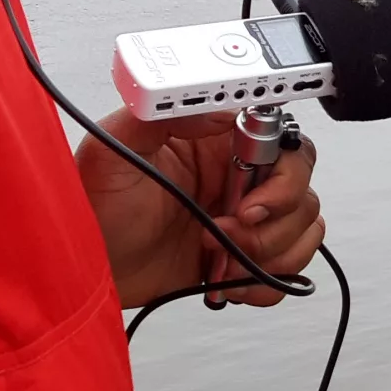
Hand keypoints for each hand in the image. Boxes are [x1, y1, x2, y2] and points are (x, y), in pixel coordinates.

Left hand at [75, 107, 323, 308]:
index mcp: (215, 142)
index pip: (280, 141)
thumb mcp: (112, 148)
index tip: (251, 203)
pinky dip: (266, 282)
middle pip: (301, 188)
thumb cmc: (94, 209)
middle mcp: (237, 177)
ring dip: (268, 253)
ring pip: (301, 229)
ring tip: (220, 260)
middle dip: (274, 221)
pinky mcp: (241, 258)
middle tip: (228, 234)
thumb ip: (162, 114)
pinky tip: (230, 282)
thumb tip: (220, 108)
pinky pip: (286, 269)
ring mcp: (243, 219)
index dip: (281, 176)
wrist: (89, 270)